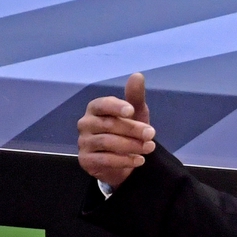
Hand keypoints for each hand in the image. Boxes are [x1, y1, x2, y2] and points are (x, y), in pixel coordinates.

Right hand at [77, 73, 155, 187]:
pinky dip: (124, 160)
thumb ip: (135, 97)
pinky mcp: (86, 160)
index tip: (131, 111)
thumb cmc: (126, 132)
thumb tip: (138, 75)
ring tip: (149, 148)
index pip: (102, 104)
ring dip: (131, 145)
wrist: (121, 161)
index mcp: (96, 109)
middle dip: (132, 129)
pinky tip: (139, 160)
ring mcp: (84, 142)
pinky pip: (105, 160)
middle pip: (108, 125)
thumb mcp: (135, 114)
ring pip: (107, 142)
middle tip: (151, 134)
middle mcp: (86, 124)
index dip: (116, 107)